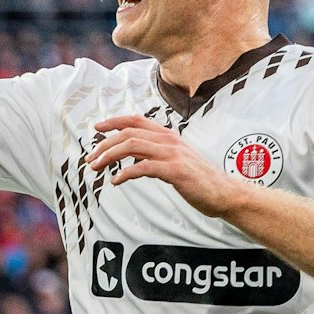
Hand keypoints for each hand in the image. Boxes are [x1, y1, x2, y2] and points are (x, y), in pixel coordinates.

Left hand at [87, 115, 249, 217]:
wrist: (223, 193)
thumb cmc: (197, 178)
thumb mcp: (173, 160)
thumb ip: (153, 154)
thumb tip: (131, 155)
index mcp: (168, 136)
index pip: (137, 121)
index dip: (114, 121)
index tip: (97, 128)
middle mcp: (170, 140)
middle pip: (129, 133)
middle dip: (104, 145)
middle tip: (90, 159)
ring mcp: (173, 154)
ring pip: (133, 145)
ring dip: (109, 156)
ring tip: (96, 168)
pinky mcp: (175, 171)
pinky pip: (144, 167)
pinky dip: (125, 173)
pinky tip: (115, 181)